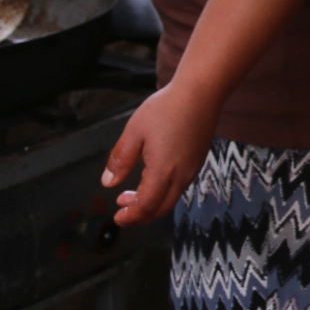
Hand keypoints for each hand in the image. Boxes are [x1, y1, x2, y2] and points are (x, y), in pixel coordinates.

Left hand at [101, 82, 221, 226]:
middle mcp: (181, 175)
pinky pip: (179, 186)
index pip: (146, 206)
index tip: (117, 217)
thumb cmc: (168, 108)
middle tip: (122, 210)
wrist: (201, 92)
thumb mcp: (134, 132)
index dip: (130, 217)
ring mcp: (192, 168)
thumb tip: (108, 182)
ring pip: (171, 199)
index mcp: (163, 170)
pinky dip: (163, 192)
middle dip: (139, 216)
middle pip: (160, 209)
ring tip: (132, 193)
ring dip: (151, 203)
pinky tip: (152, 178)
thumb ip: (120, 160)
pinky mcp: (197, 161)